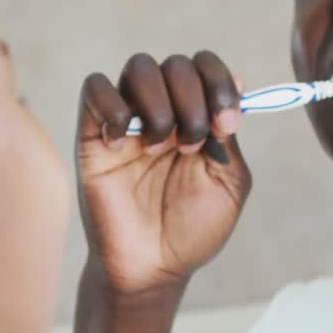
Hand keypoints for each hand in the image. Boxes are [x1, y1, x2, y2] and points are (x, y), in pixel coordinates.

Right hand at [76, 51, 252, 295]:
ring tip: (159, 147)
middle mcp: (163, 110)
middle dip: (192, 100)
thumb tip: (240, 82)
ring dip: (158, 103)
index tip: (225, 124)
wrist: (151, 268)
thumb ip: (230, 136)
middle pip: (176, 63)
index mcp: (197, 116)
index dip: (219, 84)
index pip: (206, 67)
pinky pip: (95, 88)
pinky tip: (121, 144)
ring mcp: (128, 119)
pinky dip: (113, 106)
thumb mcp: (228, 182)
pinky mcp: (93, 133)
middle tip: (191, 146)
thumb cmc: (190, 231)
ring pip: (139, 66)